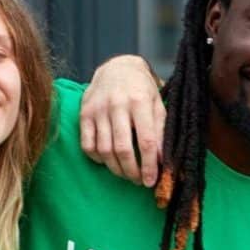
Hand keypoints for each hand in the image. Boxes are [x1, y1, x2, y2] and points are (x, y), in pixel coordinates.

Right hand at [81, 56, 166, 186]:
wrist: (117, 68)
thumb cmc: (142, 90)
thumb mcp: (158, 105)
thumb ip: (161, 132)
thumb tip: (165, 161)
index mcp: (139, 102)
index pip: (146, 141)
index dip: (149, 165)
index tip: (151, 181)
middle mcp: (117, 105)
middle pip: (123, 149)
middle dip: (132, 171)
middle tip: (138, 181)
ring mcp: (98, 110)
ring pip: (104, 150)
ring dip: (116, 168)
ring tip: (126, 174)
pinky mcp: (84, 114)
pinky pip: (87, 145)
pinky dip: (98, 159)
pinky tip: (108, 161)